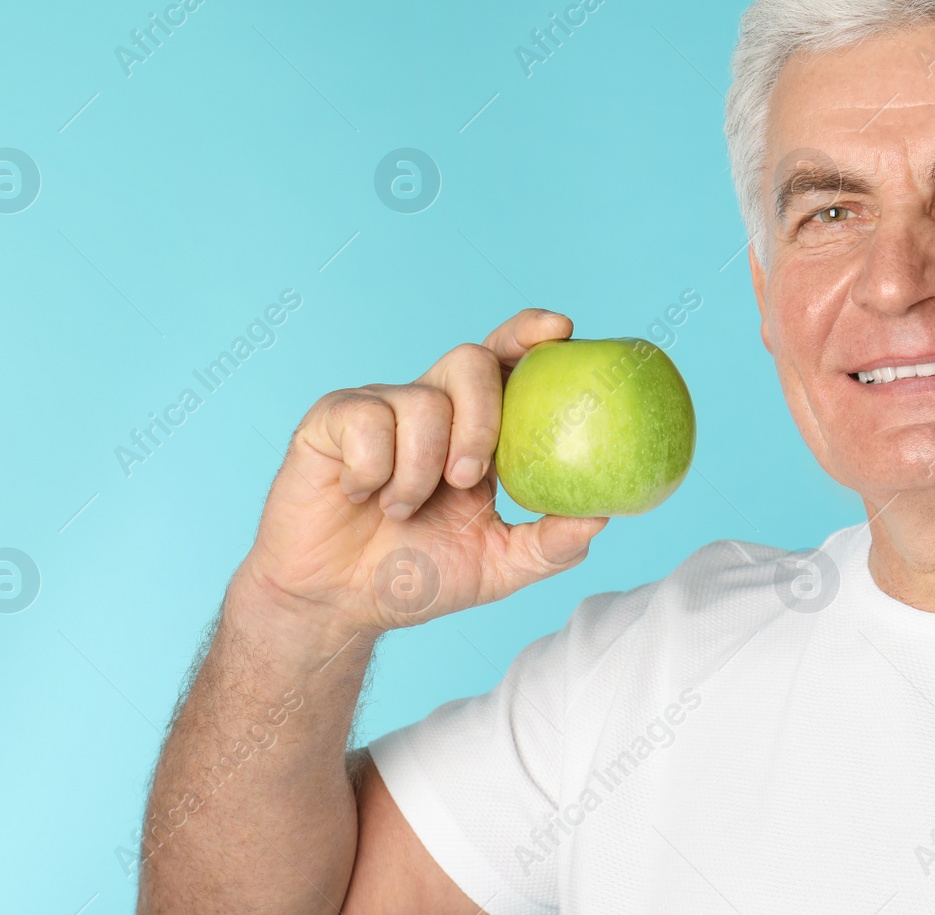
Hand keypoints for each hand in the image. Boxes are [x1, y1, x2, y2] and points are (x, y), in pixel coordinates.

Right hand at [238, 308, 608, 635]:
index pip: (508, 359)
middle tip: (467, 480)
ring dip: (419, 469)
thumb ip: (549, 544)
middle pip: (470, 359)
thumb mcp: (496, 567)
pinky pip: (366, 422)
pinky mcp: (333, 419)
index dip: (531, 334)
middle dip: (479, 418)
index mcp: (475, 427)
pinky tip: (361, 497)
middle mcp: (432, 405)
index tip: (562, 331)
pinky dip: (374, 472)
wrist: (338, 603)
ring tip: (402, 510)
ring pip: (420, 401)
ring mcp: (381, 407)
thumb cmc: (417, 576)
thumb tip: (601, 515)